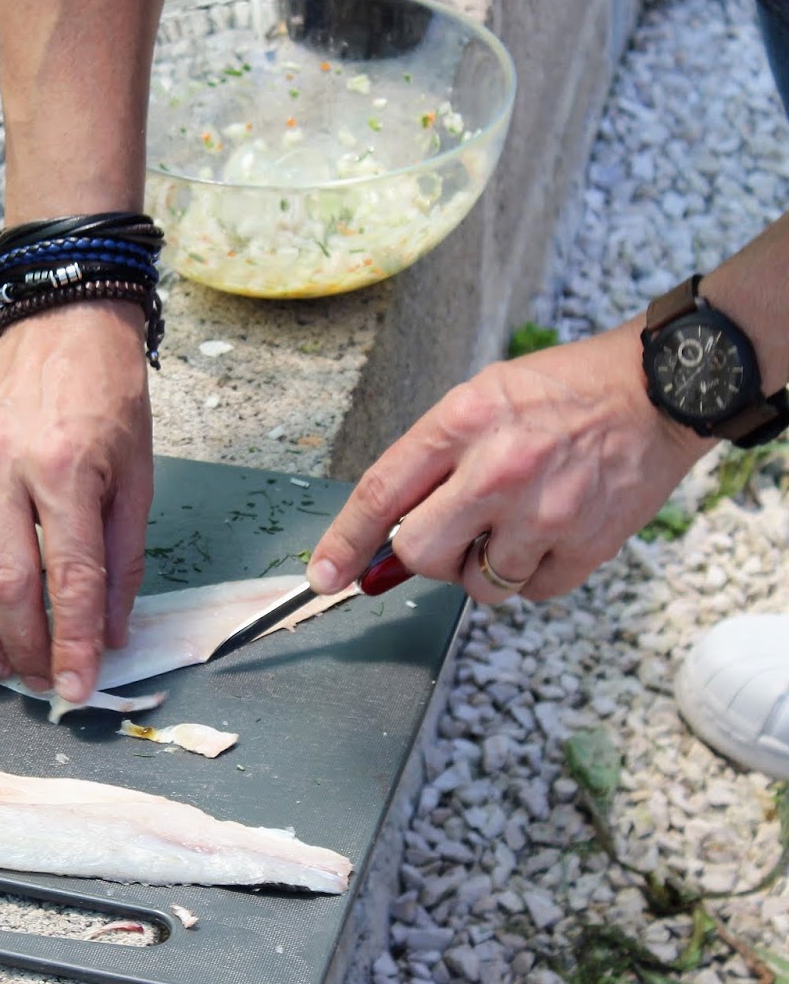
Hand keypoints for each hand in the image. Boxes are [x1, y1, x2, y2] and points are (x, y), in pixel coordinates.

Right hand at [0, 300, 153, 702]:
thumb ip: (122, 558)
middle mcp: (6, 470)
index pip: (69, 579)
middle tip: (41, 682)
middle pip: (3, 585)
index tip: (77, 688)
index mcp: (67, 469)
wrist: (60, 324)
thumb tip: (109, 632)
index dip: (72, 645)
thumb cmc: (108, 395)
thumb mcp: (138, 474)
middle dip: (24, 649)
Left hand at [307, 321, 711, 604]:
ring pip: (478, 584)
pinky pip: (531, 592)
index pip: (382, 495)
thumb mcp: (478, 400)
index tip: (325, 574)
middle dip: (422, 557)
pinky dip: (530, 575)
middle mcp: (498, 469)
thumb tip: (385, 535)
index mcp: (461, 423)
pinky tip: (546, 534)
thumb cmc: (561, 393)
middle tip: (449, 533)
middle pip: (420, 553)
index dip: (344, 542)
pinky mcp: (588, 545)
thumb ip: (430, 462)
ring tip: (511, 522)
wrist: (658, 391)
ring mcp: (546, 511)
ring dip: (482, 567)